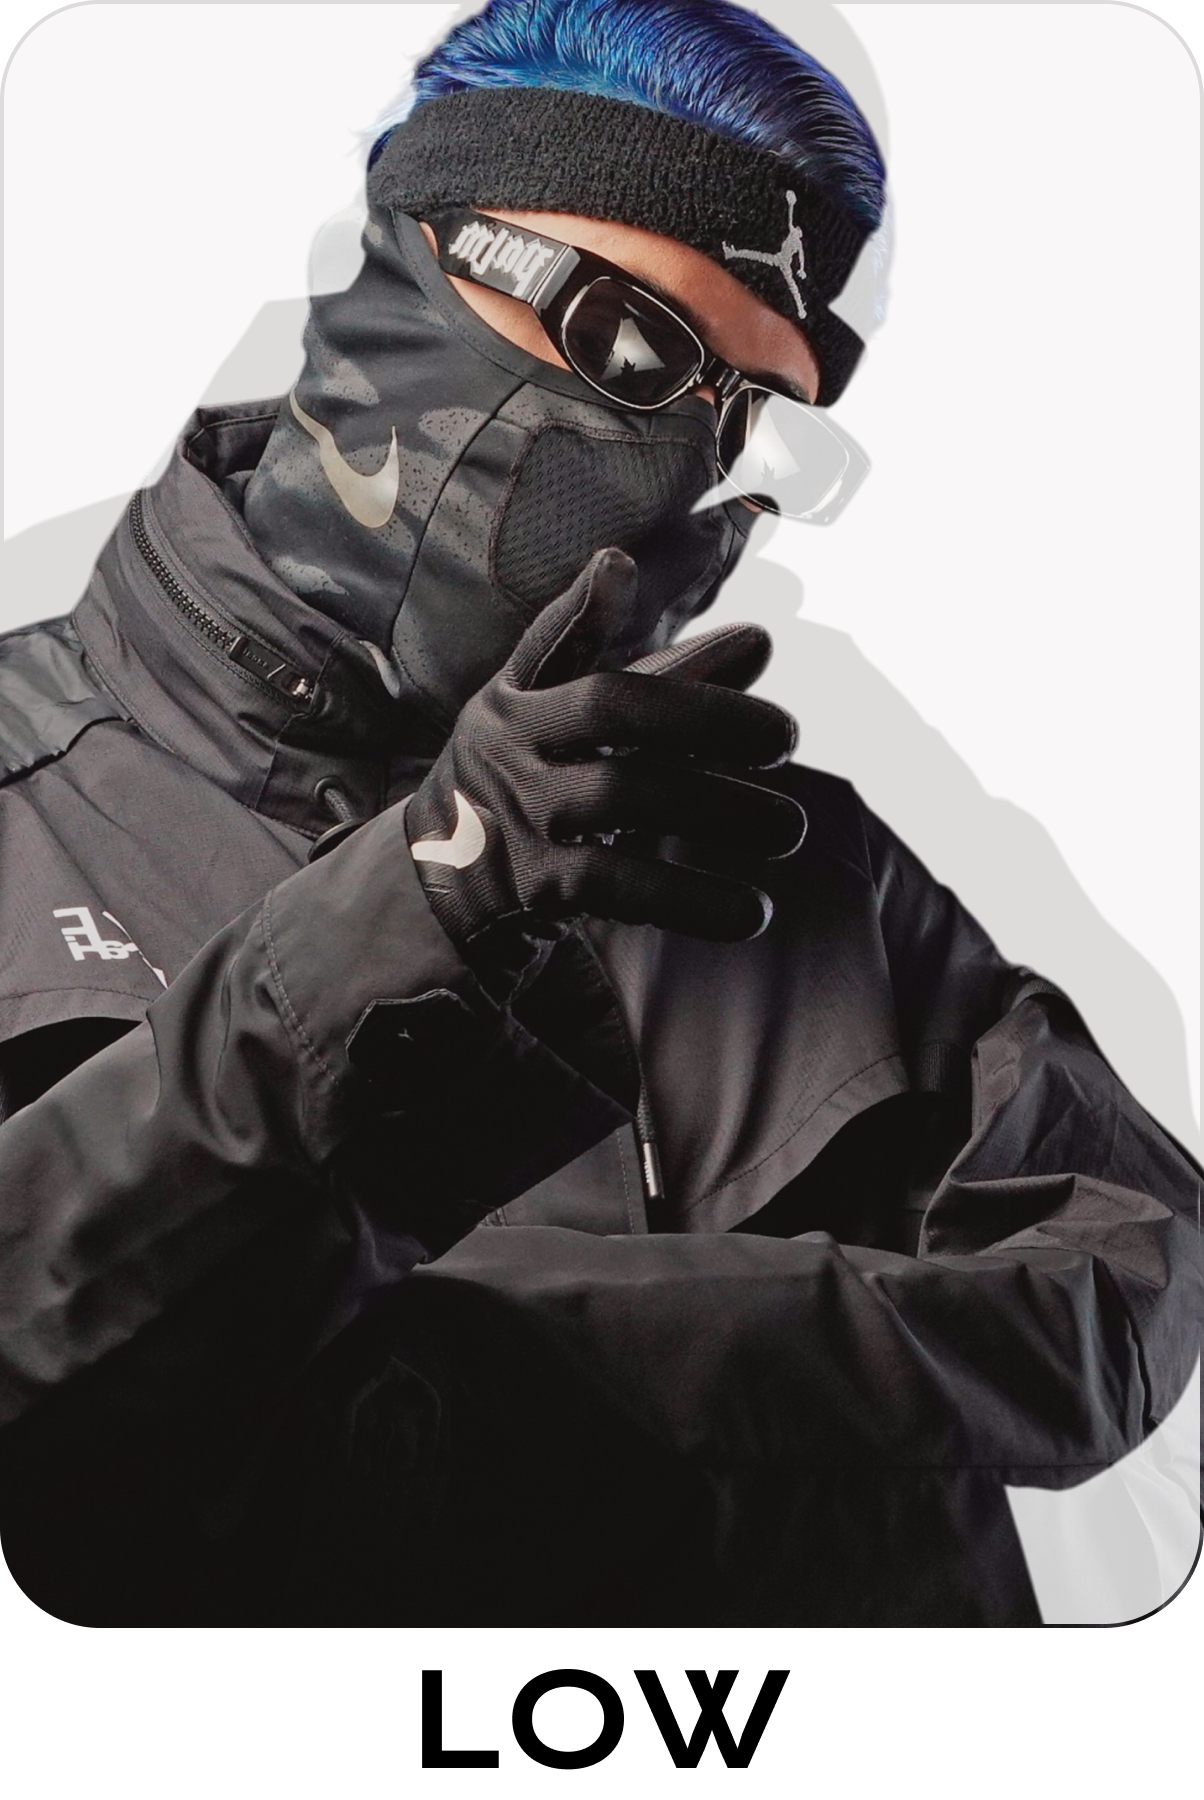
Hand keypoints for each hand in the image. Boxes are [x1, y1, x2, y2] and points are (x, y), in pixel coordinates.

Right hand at [404, 547, 806, 962]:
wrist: (443, 881)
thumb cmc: (536, 777)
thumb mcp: (566, 721)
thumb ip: (662, 680)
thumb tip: (762, 643)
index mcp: (520, 699)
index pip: (559, 643)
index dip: (590, 610)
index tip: (629, 574)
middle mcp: (515, 748)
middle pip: (611, 715)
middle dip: (707, 717)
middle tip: (787, 738)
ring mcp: (523, 816)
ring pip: (623, 797)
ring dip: (718, 811)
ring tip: (789, 829)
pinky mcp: (541, 888)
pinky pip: (625, 888)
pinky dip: (695, 901)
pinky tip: (754, 911)